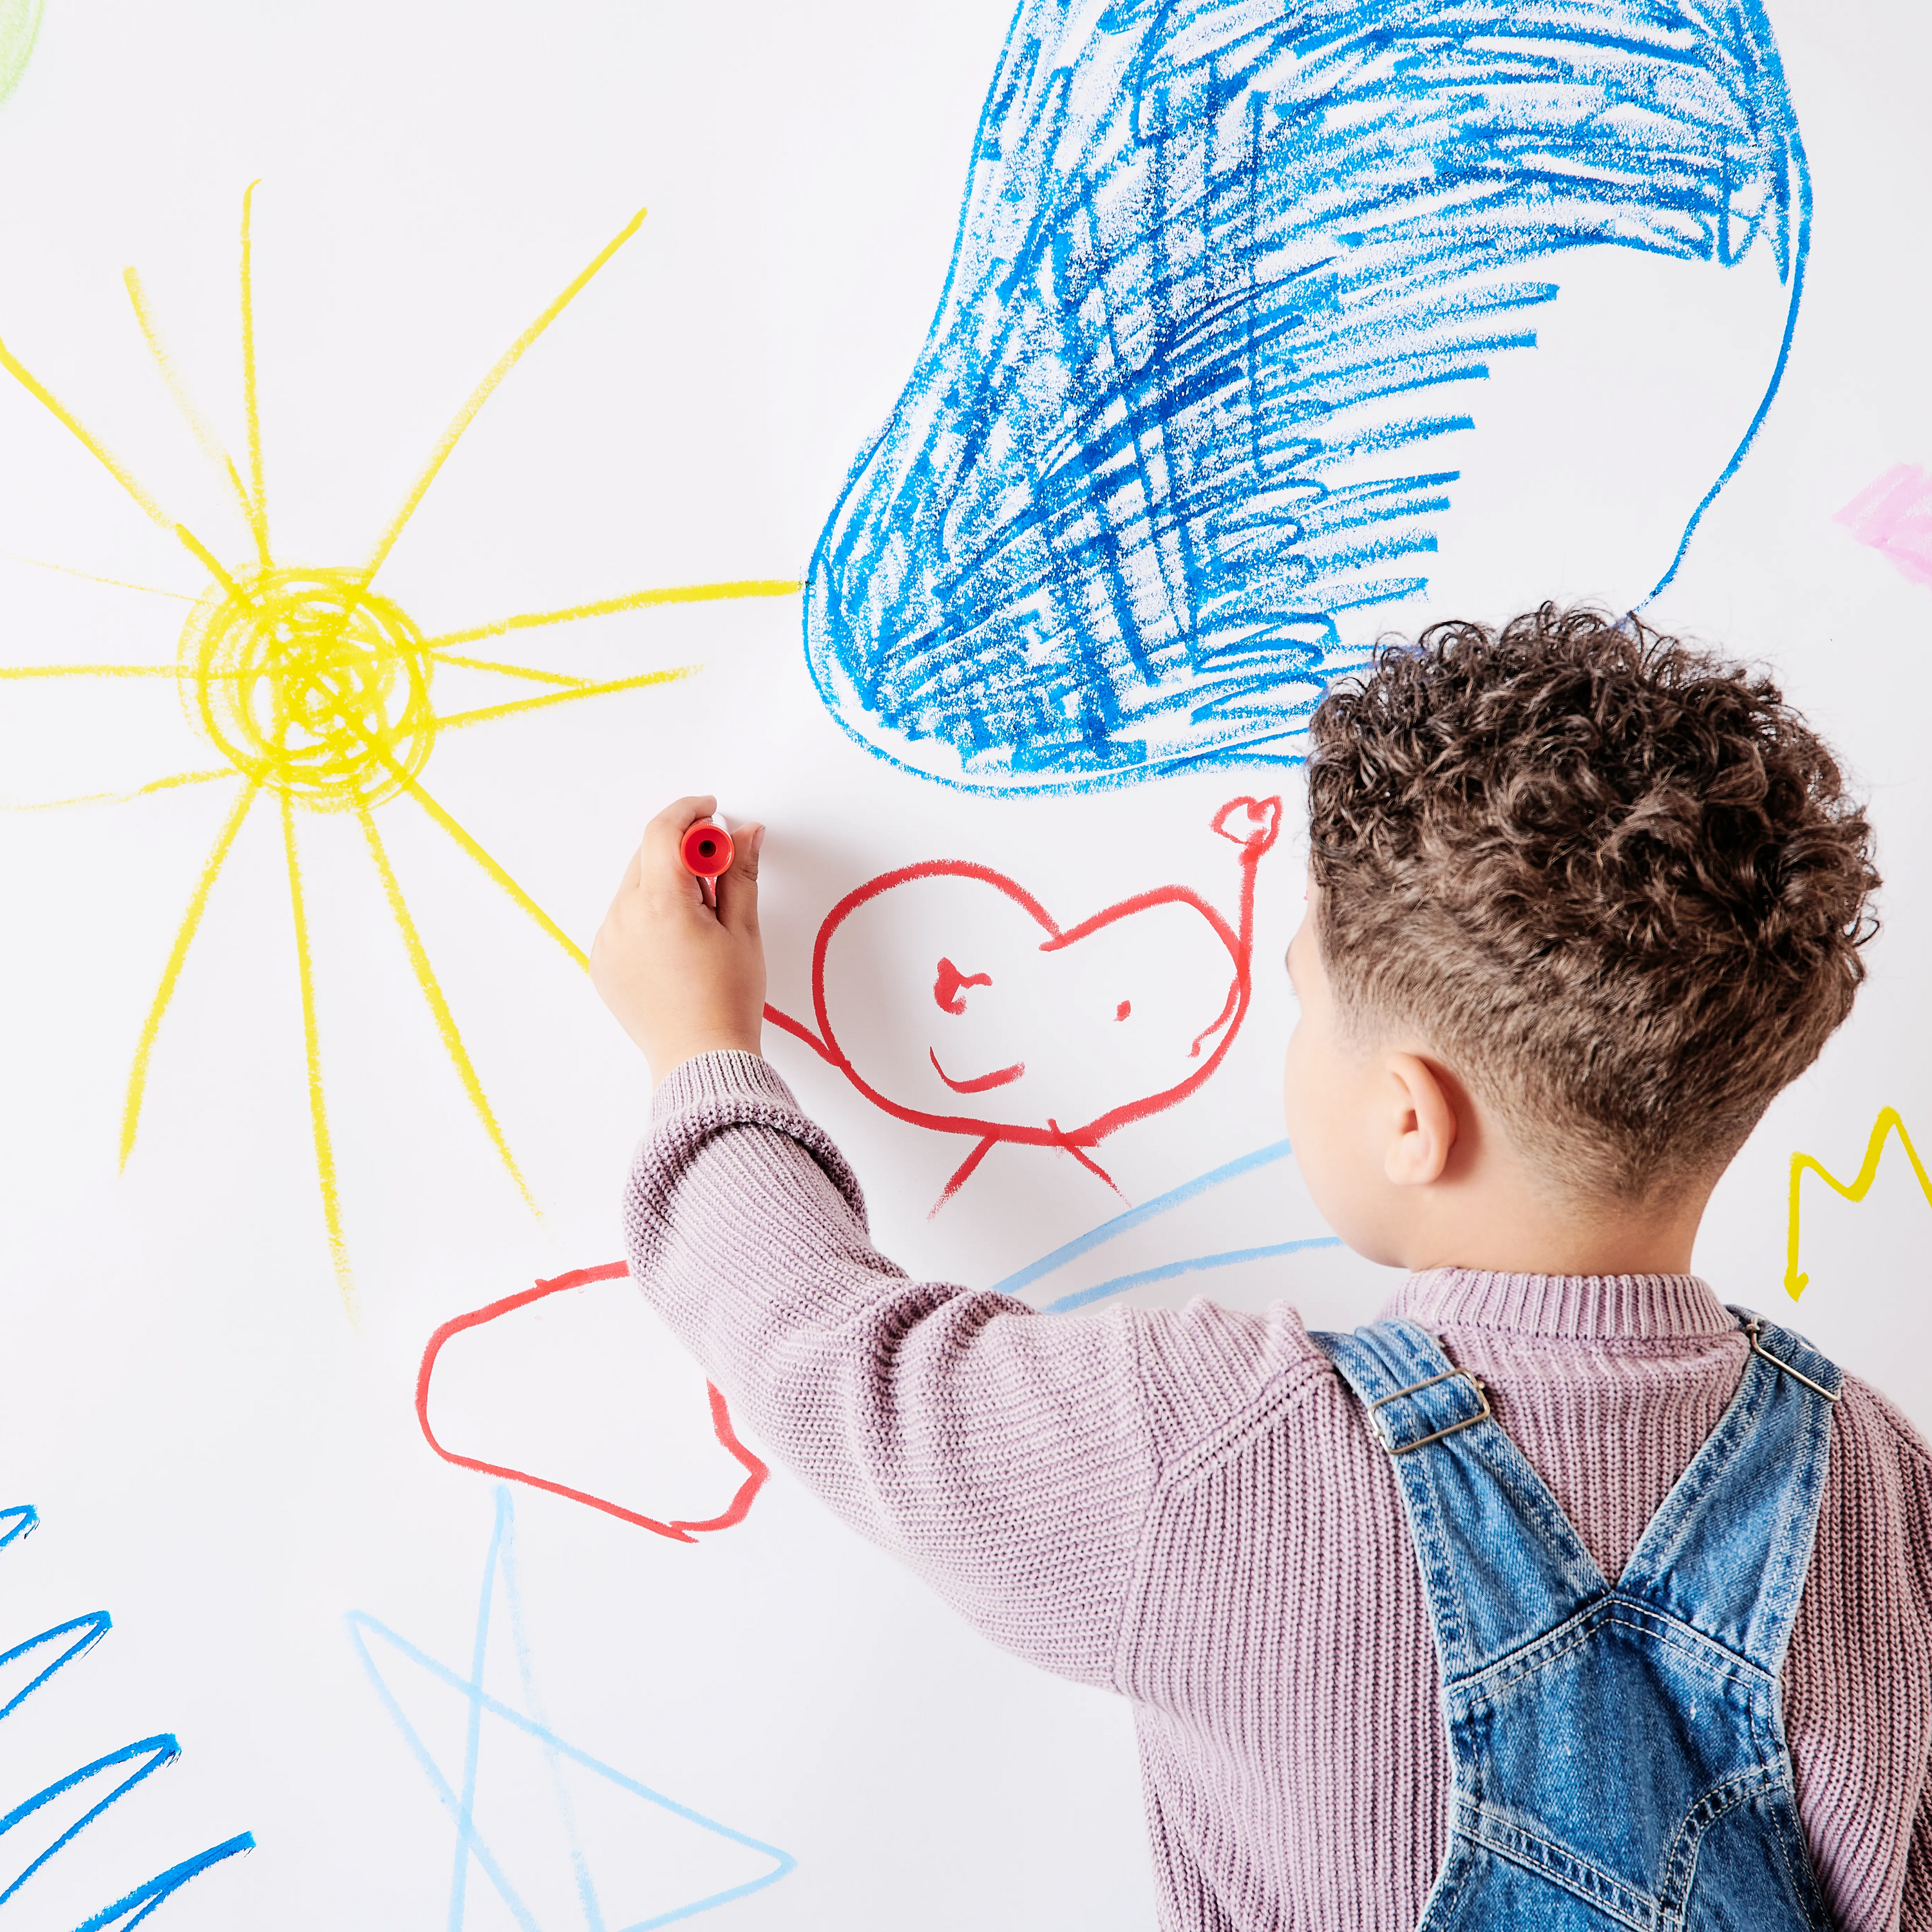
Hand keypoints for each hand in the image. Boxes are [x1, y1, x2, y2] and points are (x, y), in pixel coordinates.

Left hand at [590, 795, 766, 1084]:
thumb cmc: (728, 999)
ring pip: (634, 887)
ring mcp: (607, 941)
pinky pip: (622, 920)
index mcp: (660, 904)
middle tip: (718, 867)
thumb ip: (740, 873)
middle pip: (647, 856)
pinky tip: (677, 941)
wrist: (700, 1059)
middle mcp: (623, 918)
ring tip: (700, 917)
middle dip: (682, 850)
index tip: (711, 812)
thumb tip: (745, 832)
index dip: (690, 813)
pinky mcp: (601, 963)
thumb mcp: (743, 930)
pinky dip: (647, 914)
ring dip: (664, 883)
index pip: (664, 832)